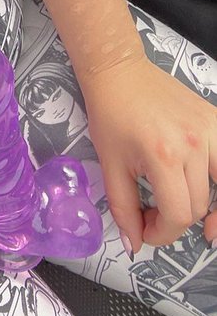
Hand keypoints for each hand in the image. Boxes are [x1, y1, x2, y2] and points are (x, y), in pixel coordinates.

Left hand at [79, 55, 216, 251]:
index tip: (147, 229)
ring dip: (201, 206)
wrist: (118, 72)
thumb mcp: (109, 164)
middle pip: (198, 207)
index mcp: (164, 156)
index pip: (178, 216)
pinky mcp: (215, 121)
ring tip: (188, 212)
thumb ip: (123, 208)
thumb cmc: (110, 115)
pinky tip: (211, 192)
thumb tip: (135, 243)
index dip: (162, 233)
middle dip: (174, 220)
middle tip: (153, 213)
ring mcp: (209, 131)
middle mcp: (193, 144)